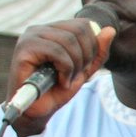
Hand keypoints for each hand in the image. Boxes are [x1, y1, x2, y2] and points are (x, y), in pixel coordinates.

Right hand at [5, 17, 114, 136]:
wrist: (37, 111)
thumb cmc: (56, 89)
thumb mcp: (84, 70)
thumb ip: (97, 52)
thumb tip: (110, 30)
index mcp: (52, 31)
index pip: (83, 25)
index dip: (92, 47)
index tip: (84, 67)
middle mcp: (39, 29)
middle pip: (78, 31)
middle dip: (85, 57)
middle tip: (76, 75)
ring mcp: (30, 37)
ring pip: (68, 41)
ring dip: (75, 66)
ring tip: (67, 80)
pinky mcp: (24, 49)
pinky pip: (57, 51)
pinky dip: (66, 70)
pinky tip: (60, 81)